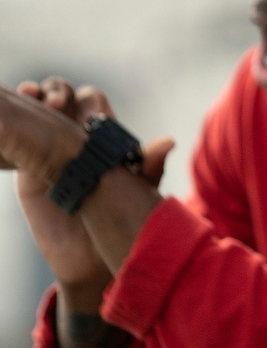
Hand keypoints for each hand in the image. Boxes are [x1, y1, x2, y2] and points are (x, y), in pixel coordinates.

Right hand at [3, 79, 171, 292]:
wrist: (91, 257)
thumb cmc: (122, 219)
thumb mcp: (140, 191)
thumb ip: (150, 166)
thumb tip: (168, 142)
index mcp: (102, 135)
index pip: (91, 101)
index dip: (85, 99)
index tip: (83, 109)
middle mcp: (74, 135)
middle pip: (61, 98)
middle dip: (55, 91)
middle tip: (53, 101)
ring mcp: (48, 148)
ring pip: (35, 112)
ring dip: (31, 96)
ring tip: (28, 95)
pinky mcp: (25, 168)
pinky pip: (14, 140)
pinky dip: (8, 125)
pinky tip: (4, 122)